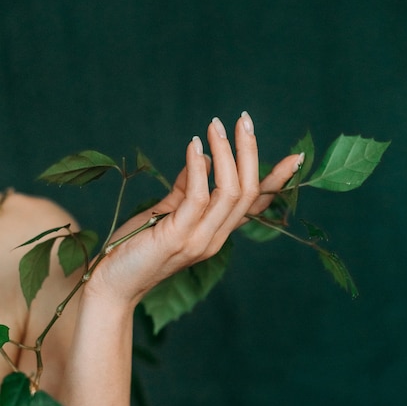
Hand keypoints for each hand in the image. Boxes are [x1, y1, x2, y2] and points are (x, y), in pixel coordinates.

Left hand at [84, 113, 302, 307]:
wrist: (111, 285)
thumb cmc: (135, 248)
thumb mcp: (166, 213)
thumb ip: (186, 188)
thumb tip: (202, 156)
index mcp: (216, 233)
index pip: (254, 205)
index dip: (276, 181)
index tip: (295, 157)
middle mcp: (214, 238)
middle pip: (248, 192)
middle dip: (250, 153)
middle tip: (244, 120)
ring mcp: (199, 240)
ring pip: (231, 192)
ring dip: (226, 153)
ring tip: (216, 126)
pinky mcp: (177, 237)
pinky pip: (198, 197)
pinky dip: (199, 167)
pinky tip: (194, 146)